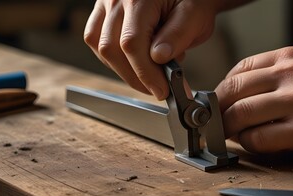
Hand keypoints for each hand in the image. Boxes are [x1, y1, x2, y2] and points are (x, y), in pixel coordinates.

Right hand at [83, 0, 219, 99]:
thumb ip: (178, 34)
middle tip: (158, 89)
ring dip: (124, 69)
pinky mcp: (103, 10)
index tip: (161, 90)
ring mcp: (105, 3)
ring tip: (151, 72)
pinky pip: (97, 40)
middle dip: (135, 77)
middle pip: (110, 48)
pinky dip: (115, 58)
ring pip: (101, 47)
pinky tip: (136, 62)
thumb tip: (158, 59)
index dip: (145, 73)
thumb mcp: (196, 14)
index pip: (131, 43)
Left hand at [216, 46, 292, 155]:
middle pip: (233, 91)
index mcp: (291, 57)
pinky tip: (254, 143)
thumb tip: (252, 84)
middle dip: (218, 110)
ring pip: (241, 115)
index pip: (240, 69)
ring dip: (229, 128)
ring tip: (232, 134)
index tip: (220, 101)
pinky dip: (250, 143)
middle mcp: (291, 75)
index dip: (223, 88)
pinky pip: (262, 139)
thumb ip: (284, 67)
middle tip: (216, 122)